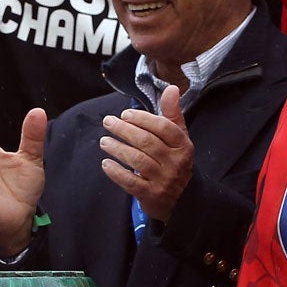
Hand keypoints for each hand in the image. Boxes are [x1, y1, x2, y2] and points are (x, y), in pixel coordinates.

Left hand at [100, 84, 194, 224]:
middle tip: (108, 122)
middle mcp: (176, 162)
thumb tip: (172, 88)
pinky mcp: (152, 195)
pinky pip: (131, 182)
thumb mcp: (178, 137)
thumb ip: (172, 113)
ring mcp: (164, 180)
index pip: (162, 127)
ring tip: (104, 141)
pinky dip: (117, 172)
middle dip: (124, 130)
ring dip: (117, 148)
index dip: (142, 119)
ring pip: (137, 160)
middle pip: (146, 142)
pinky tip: (106, 163)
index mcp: (183, 145)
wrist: (183, 198)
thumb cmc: (175, 160)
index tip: (125, 114)